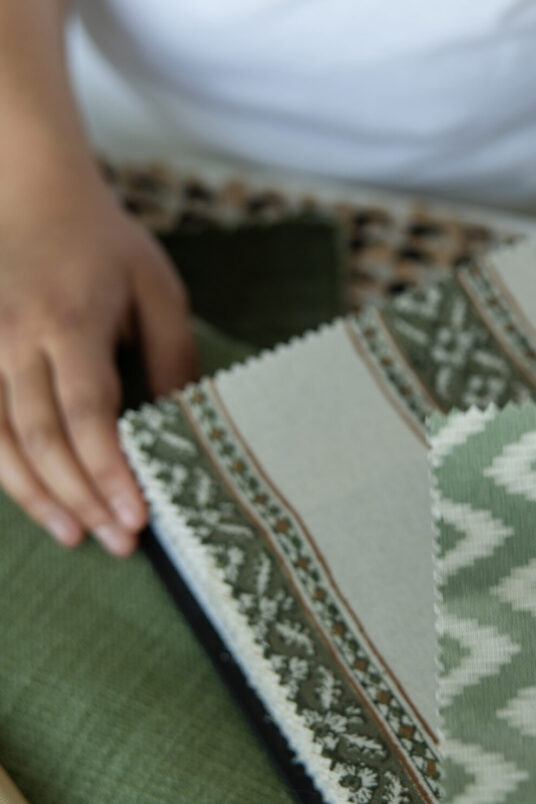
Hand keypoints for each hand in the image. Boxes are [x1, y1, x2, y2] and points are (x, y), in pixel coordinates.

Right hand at [0, 173, 198, 554]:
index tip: (137, 517)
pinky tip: (34, 501)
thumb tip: (184, 427)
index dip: (110, 471)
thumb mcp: (159, 290)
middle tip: (119, 542)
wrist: (30, 194)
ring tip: (76, 536)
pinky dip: (3, 469)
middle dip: (81, 497)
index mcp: (69, 320)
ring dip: (37, 497)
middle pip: (42, 437)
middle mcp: (14, 337)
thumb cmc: (107, 247)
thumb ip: (173, 357)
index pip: (87, 413)